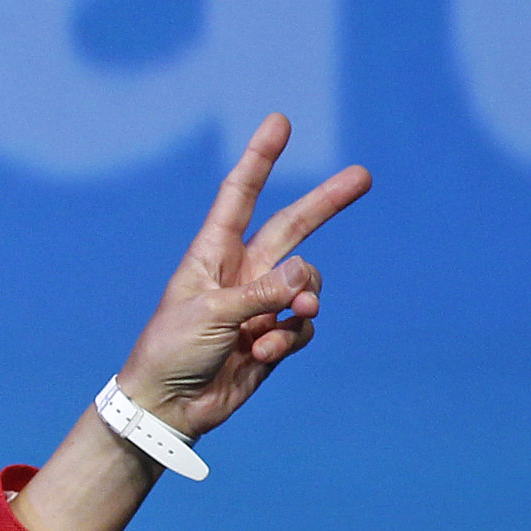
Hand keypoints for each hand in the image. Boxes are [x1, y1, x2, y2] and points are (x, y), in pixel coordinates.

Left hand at [116, 113, 372, 439]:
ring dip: (303, 301)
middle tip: (363, 176)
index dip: (259, 159)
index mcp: (211, 255)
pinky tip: (263, 355)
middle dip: (326, 203)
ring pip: (307, 284)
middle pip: (292, 228)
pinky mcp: (272, 337)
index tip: (279, 122)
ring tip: (280, 324)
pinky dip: (290, 338)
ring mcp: (258, 305)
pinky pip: (302, 325)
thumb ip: (263, 291)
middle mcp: (240, 274)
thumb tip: (308, 277)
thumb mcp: (212, 313)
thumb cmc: (172, 352)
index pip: (238, 197)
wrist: (167, 408)